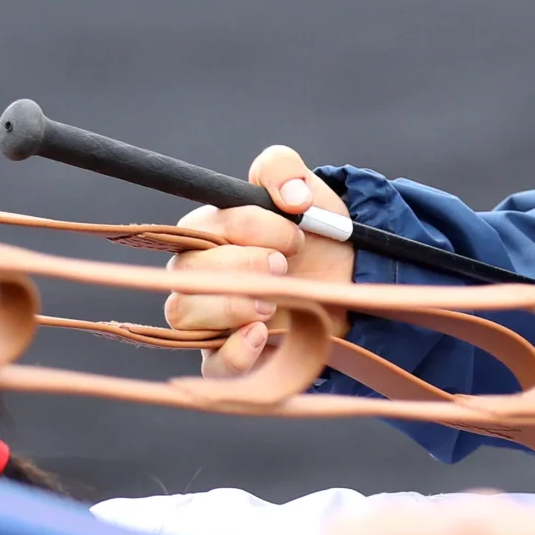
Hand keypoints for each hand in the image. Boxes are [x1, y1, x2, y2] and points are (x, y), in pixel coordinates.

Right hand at [162, 145, 354, 374]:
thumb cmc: (314, 232)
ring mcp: (208, 319)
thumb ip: (284, 169)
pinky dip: (234, 352)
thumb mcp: (305, 190)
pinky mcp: (228, 356)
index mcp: (208, 232)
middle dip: (242, 266)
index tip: (295, 232)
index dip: (250, 227)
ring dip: (231, 306)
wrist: (349, 278)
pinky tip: (262, 335)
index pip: (204, 226)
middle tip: (284, 266)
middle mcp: (196, 274)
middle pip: (186, 271)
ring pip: (184, 313)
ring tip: (273, 302)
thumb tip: (292, 197)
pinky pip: (211, 365)